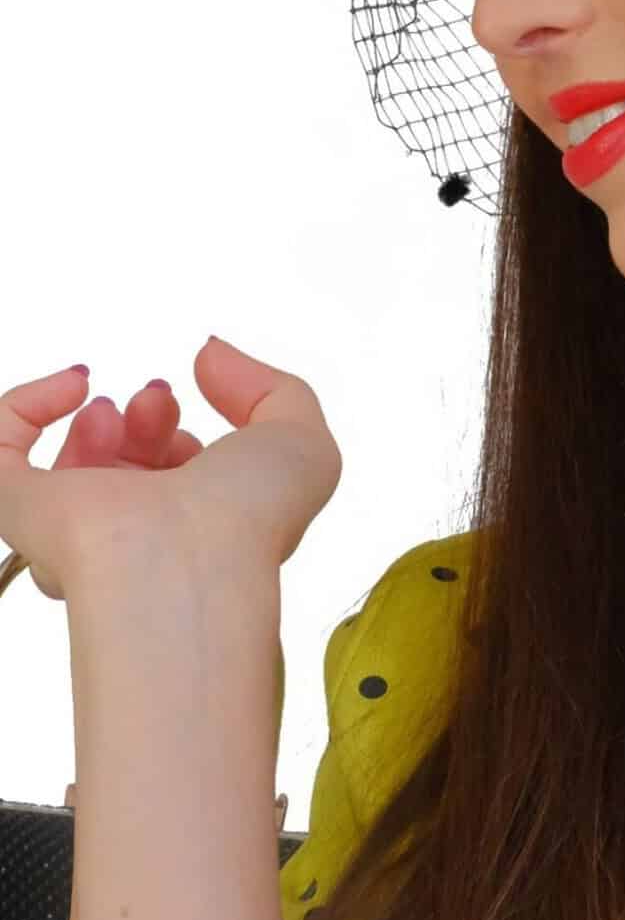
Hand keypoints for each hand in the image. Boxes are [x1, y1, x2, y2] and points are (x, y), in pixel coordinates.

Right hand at [0, 335, 340, 603]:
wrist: (184, 563)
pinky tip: (74, 386)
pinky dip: (26, 405)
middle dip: (145, 420)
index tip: (187, 403)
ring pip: (70, 469)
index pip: (176, 484)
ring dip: (99, 421)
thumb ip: (271, 390)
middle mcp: (138, 537)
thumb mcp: (299, 443)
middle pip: (126, 471)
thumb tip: (210, 356)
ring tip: (118, 412)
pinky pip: (1, 452)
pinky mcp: (23, 512)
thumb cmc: (249, 521)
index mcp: (198, 533)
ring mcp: (78, 529)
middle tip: (158, 403)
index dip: (180, 431)